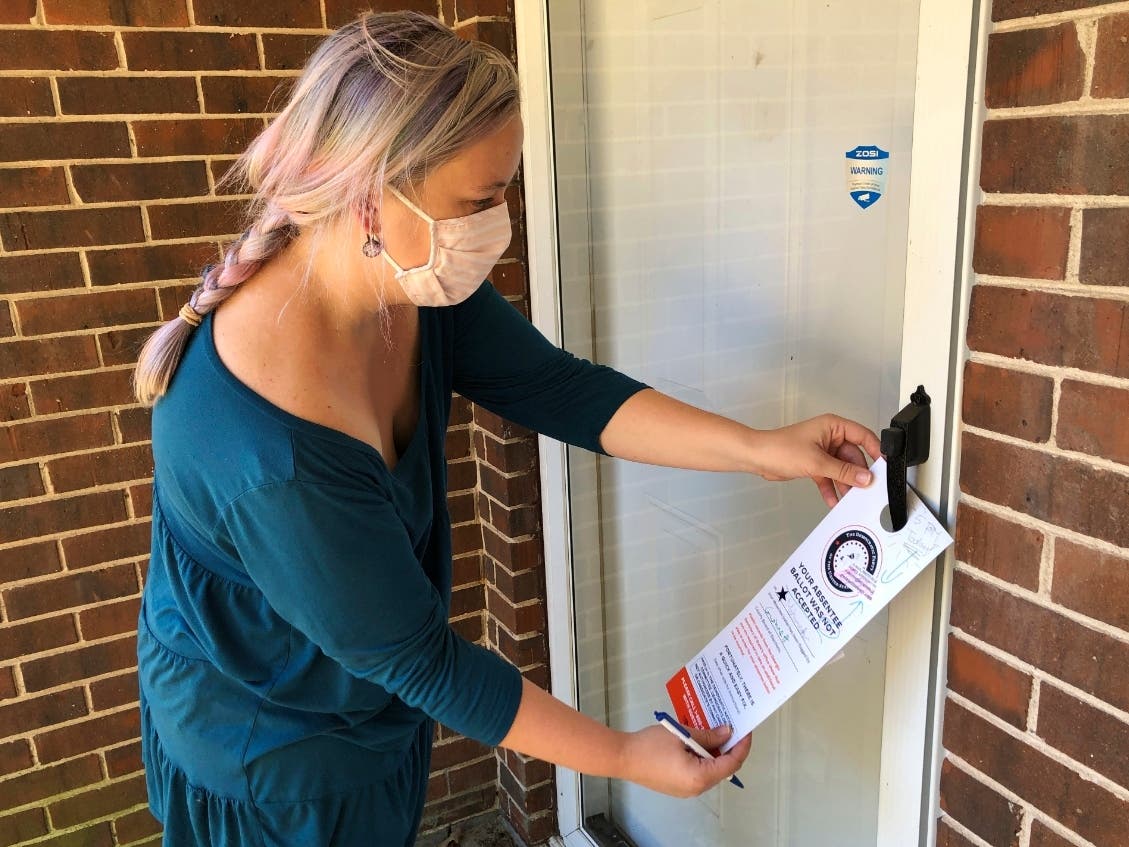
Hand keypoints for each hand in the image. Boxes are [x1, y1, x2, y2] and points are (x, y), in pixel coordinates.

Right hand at [618, 724, 750, 797]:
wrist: (623, 757)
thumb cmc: (650, 746)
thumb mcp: (682, 734)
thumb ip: (708, 735)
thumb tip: (727, 732)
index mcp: (700, 777)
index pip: (731, 763)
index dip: (741, 746)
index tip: (746, 731)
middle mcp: (696, 788)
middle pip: (722, 768)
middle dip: (728, 748)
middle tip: (730, 727)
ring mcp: (686, 789)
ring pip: (710, 769)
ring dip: (714, 751)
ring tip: (713, 730)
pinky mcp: (677, 785)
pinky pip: (698, 771)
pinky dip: (702, 757)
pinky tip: (697, 740)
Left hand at [749, 414, 880, 507]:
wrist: (757, 458)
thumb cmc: (780, 449)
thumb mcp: (817, 462)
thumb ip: (843, 471)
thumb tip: (865, 477)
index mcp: (833, 426)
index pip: (863, 436)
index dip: (876, 451)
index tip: (885, 467)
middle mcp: (830, 437)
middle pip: (854, 457)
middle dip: (858, 474)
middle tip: (866, 491)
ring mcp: (822, 451)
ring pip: (842, 469)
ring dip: (845, 484)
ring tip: (851, 500)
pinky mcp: (815, 464)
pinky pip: (830, 476)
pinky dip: (831, 488)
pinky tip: (833, 500)